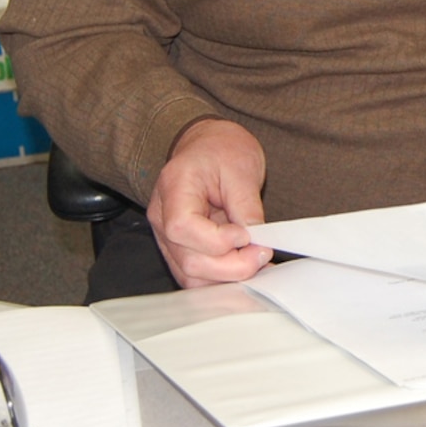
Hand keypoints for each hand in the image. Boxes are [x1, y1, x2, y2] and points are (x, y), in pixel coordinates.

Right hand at [147, 119, 271, 286]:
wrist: (208, 147)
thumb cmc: (220, 150)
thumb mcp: (241, 168)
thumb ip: (247, 206)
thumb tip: (257, 240)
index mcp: (173, 187)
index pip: (182, 227)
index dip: (218, 240)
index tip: (246, 234)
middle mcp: (163, 217)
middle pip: (189, 261)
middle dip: (232, 266)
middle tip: (262, 252)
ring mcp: (168, 238)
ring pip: (192, 277)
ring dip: (230, 277)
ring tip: (257, 260)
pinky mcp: (181, 251)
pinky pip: (198, 277)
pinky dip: (224, 278)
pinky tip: (246, 267)